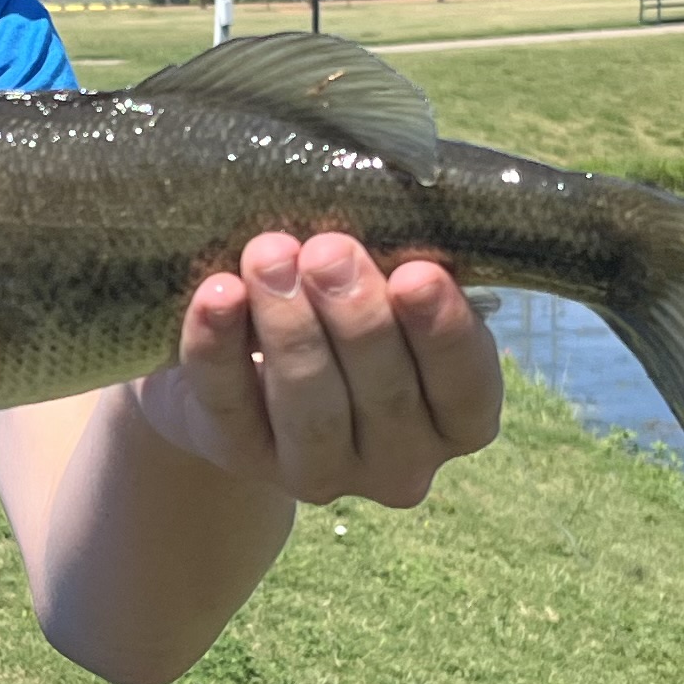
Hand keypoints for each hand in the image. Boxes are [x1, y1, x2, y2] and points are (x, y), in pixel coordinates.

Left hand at [124, 232, 502, 507]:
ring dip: (290, 327)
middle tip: (329, 249)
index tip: (416, 274)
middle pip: (386, 395)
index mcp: (457, 418)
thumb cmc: (342, 312)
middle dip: (357, 317)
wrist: (247, 364)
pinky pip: (228, 405)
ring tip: (269, 256)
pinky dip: (217, 346)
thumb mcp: (386, 293)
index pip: (466, 384)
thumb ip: (401, 267)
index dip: (443, 332)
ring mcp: (321, 473)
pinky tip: (216, 294)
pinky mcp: (242, 457)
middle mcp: (401, 462)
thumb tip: (390, 210)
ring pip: (310, 409)